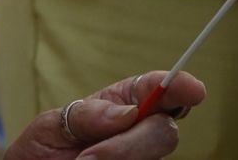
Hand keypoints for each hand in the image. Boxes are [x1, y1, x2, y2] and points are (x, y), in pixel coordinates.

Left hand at [5, 71, 206, 159]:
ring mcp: (144, 157)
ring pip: (155, 158)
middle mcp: (140, 130)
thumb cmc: (45, 146)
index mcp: (120, 104)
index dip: (177, 86)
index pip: (155, 89)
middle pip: (164, 132)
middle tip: (88, 157)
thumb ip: (85, 114)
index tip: (192, 88)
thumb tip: (127, 112)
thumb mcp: (53, 124)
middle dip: (131, 144)